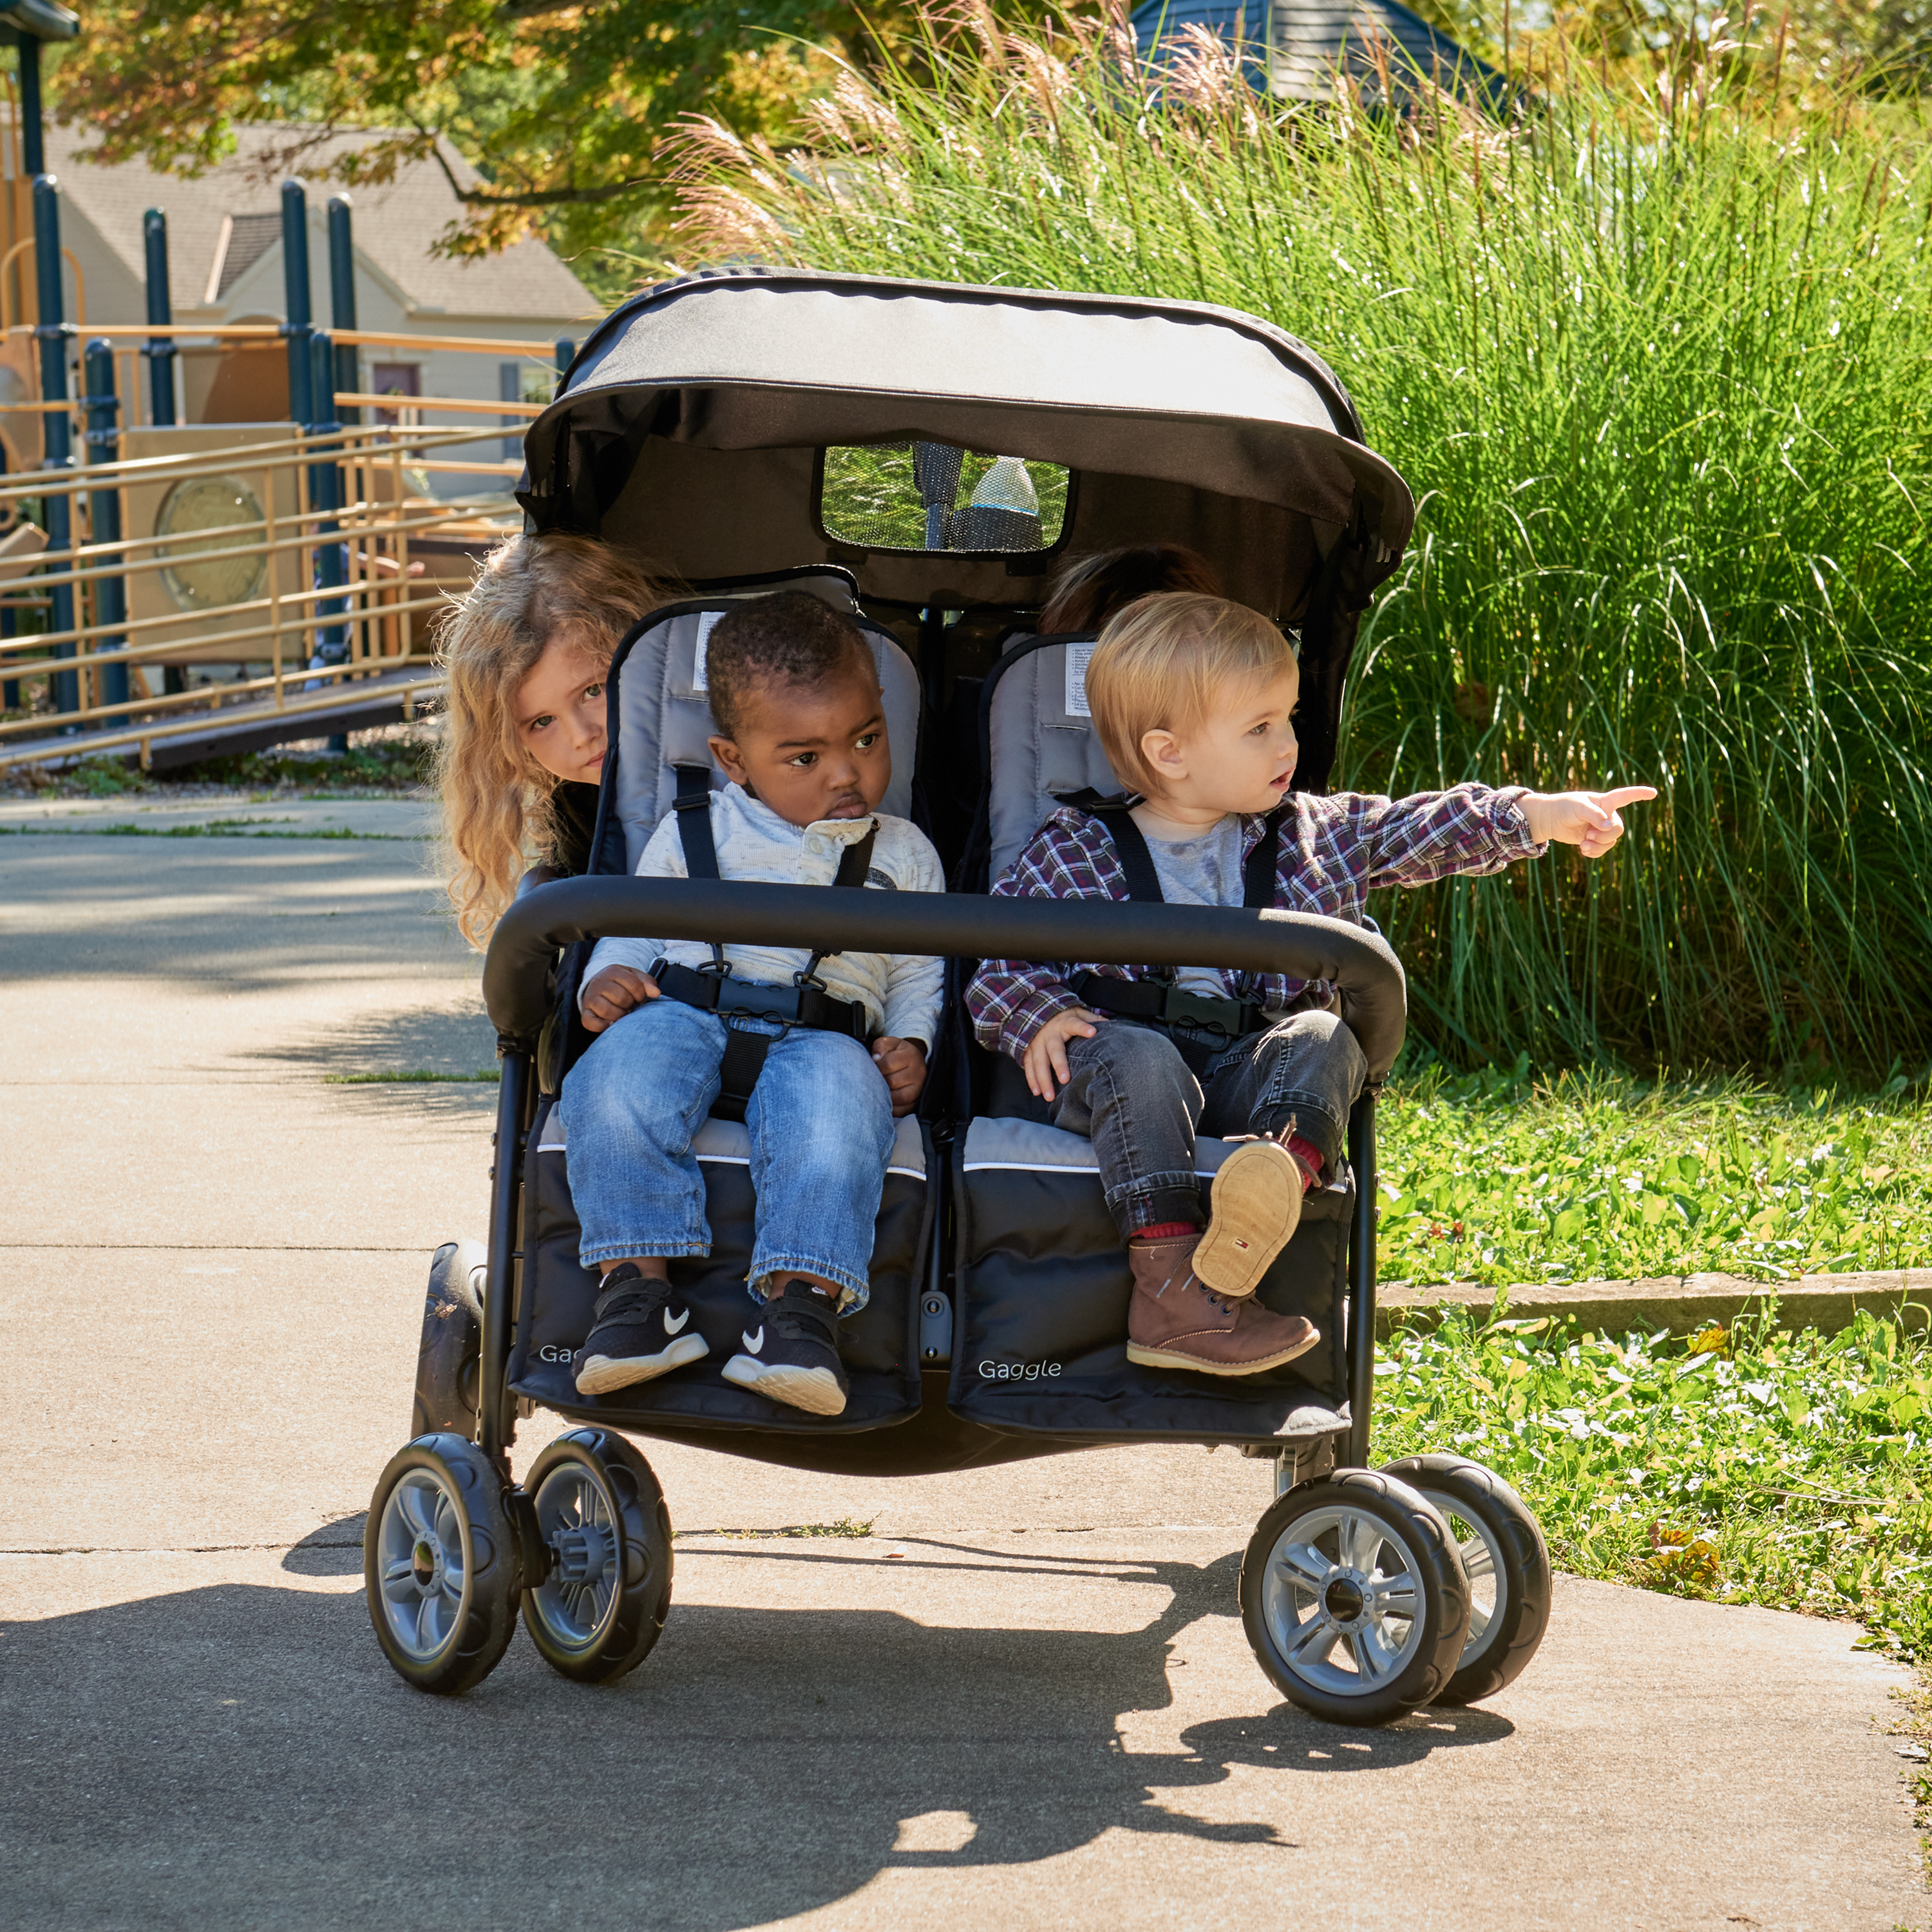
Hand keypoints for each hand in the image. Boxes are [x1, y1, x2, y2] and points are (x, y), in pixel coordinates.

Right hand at [580, 964, 658, 1032]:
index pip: (634, 985)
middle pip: (622, 999)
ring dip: (619, 1015)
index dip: (641, 995)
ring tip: (621, 1012)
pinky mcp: (585, 1012)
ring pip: (608, 1011)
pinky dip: (602, 1026)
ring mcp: (590, 998)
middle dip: (630, 1005)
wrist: (598, 983)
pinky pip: (591, 1023)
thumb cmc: (620, 982)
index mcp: (614, 971)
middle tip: (629, 1005)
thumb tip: (656, 993)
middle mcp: (600, 983)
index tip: (639, 997)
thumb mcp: (634, 976)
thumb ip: (647, 982)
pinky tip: (610, 1022)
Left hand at [871, 1035, 927, 1116]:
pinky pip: (903, 1110)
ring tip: (876, 1090)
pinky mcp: (916, 1102)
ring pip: (899, 1098)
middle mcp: (918, 1073)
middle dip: (878, 1082)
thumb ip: (880, 1046)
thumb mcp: (889, 1043)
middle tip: (871, 1080)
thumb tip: (875, 1059)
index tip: (872, 1066)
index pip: (889, 1063)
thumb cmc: (897, 1053)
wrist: (912, 1062)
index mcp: (911, 1056)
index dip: (876, 1066)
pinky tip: (883, 1102)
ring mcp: (918, 1089)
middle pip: (893, 1082)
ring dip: (884, 1096)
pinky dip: (891, 1108)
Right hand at [1022, 1005, 1102, 1102]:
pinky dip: (1032, 1080)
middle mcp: (1049, 1033)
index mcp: (1064, 1023)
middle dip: (1059, 1065)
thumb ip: (1094, 1019)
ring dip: (1043, 1080)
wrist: (1037, 1010)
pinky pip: (1029, 1067)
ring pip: (1039, 1062)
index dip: (1082, 1028)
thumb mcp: (1079, 1013)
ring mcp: (1036, 1043)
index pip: (1074, 1024)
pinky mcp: (1028, 1051)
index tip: (1092, 1032)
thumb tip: (1114, 1027)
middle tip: (1065, 1079)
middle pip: (1054, 1050)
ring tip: (1049, 1096)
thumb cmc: (1065, 1017)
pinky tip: (1037, 1092)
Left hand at [1520, 785, 1657, 858]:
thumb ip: (1594, 815)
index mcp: (1605, 801)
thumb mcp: (1578, 807)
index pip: (1625, 796)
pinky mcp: (1594, 839)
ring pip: (1611, 841)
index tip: (1654, 793)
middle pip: (1618, 828)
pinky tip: (1583, 850)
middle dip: (1604, 835)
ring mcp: (1601, 828)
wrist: (1550, 819)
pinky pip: (1603, 850)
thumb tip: (1608, 826)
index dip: (1640, 794)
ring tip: (1583, 843)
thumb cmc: (1564, 807)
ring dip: (1598, 845)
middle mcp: (1607, 814)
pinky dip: (1594, 852)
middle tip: (1587, 835)